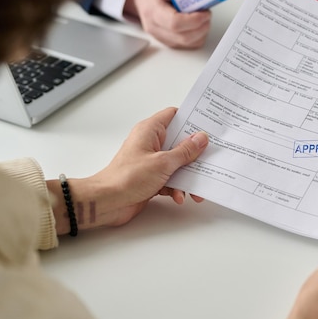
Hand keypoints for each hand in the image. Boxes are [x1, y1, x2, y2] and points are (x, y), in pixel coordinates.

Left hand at [50, 107, 208, 233]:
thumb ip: (185, 151)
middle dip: (195, 153)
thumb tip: (201, 138)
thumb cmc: (126, 178)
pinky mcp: (151, 177)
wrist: (107, 203)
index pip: (174, 115)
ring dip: (188, 176)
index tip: (208, 125)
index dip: (191, 118)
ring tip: (196, 188)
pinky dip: (177, 188)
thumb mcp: (163, 162)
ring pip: (178, 163)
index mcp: (150, 131)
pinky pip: (171, 179)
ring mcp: (151, 161)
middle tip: (211, 157)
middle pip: (180, 141)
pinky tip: (180, 196)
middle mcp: (151, 143)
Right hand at [124, 0, 211, 48]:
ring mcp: (163, 38)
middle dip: (201, 25)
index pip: (175, 23)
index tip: (205, 11)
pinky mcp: (170, 42)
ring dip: (202, 30)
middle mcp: (156, 28)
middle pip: (184, 36)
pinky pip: (189, 44)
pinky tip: (198, 23)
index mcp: (153, 11)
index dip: (194, 20)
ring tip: (202, 15)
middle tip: (207, 12)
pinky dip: (198, 35)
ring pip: (188, 43)